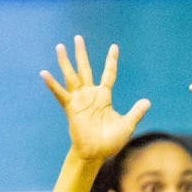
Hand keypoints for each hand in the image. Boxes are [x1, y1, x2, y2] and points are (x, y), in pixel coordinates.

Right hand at [40, 36, 150, 162]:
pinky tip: (44, 73)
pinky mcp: (71, 107)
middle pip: (86, 69)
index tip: (114, 46)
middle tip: (78, 38)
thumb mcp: (127, 124)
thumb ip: (136, 111)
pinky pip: (60, 94)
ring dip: (65, 61)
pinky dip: (52, 84)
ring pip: (71, 76)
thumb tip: (147, 101)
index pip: (108, 73)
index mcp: (104, 96)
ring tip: (60, 46)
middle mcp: (90, 95)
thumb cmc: (110, 141)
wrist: (97, 153)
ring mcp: (79, 100)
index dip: (111, 60)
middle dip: (82, 54)